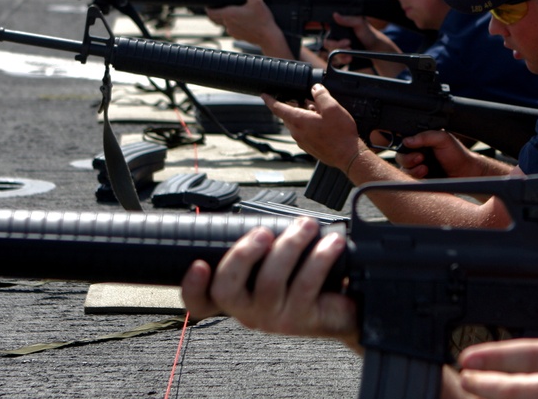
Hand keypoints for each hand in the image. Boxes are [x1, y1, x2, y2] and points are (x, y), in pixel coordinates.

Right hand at [180, 217, 359, 348]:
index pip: (201, 301)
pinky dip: (319, 258)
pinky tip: (331, 243)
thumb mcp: (276, 259)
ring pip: (269, 283)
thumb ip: (259, 245)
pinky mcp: (302, 320)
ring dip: (289, 246)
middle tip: (263, 232)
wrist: (345, 306)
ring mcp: (273, 318)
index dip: (193, 287)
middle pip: (226, 289)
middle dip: (242, 254)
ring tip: (306, 226)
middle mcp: (248, 311)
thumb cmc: (304, 275)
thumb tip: (258, 217)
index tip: (200, 264)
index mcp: (236, 296)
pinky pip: (305, 285)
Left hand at [205, 0, 293, 58]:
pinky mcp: (238, 37)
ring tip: (229, 12)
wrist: (269, 37)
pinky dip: (231, 25)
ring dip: (223, 18)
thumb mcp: (256, 0)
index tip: (208, 4)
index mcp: (229, 14)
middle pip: (214, 19)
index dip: (208, 8)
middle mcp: (228, 24)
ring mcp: (232, 31)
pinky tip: (239, 21)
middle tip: (216, 6)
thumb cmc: (262, 19)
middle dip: (213, 12)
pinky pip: (231, 29)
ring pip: (223, 24)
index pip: (211, 12)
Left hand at [262, 83, 364, 169]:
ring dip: (304, 115)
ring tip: (319, 112)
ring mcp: (302, 142)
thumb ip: (321, 95)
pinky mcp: (309, 148)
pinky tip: (322, 124)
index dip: (270, 100)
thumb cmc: (340, 134)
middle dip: (295, 105)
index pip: (278, 108)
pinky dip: (308, 125)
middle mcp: (297, 132)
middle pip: (289, 115)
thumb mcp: (332, 108)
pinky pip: (304, 132)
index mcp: (299, 121)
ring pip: (297, 124)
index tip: (264, 95)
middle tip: (307, 99)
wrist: (348, 156)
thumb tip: (315, 88)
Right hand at [395, 130, 495, 178]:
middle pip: (400, 157)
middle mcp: (418, 154)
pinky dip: (416, 178)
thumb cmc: (457, 155)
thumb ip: (426, 136)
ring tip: (425, 169)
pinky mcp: (420, 180)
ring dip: (412, 170)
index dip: (406, 148)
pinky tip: (426, 174)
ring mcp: (418, 168)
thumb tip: (407, 140)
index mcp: (422, 142)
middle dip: (408, 159)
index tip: (416, 150)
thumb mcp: (443, 139)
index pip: (404, 144)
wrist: (466, 173)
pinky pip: (410, 180)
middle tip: (421, 159)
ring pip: (403, 170)